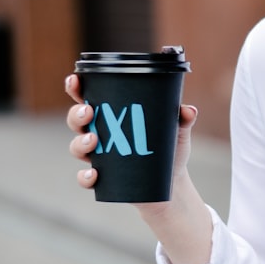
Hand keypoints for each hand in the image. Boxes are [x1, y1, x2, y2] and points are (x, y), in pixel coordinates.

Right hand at [64, 74, 198, 210]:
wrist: (172, 183)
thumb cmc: (170, 151)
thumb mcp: (177, 133)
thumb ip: (183, 120)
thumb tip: (189, 110)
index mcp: (113, 117)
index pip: (88, 98)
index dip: (77, 88)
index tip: (75, 80)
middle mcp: (100, 135)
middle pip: (77, 120)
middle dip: (77, 114)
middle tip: (89, 112)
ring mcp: (98, 158)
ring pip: (76, 147)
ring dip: (79, 143)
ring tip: (93, 141)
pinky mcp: (102, 179)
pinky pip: (85, 178)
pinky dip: (85, 177)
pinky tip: (93, 174)